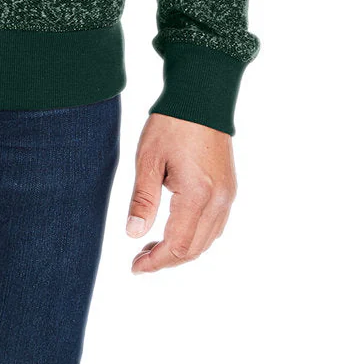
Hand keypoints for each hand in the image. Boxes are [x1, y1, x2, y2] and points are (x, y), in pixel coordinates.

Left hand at [124, 111, 235, 272]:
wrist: (202, 96)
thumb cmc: (173, 123)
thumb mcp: (148, 159)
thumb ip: (143, 199)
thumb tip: (134, 234)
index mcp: (198, 195)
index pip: (178, 245)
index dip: (156, 262)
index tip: (136, 267)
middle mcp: (218, 200)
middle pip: (194, 249)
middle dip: (167, 260)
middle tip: (140, 259)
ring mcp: (227, 195)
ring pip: (207, 240)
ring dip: (182, 250)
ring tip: (153, 247)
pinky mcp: (228, 188)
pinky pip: (215, 225)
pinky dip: (196, 236)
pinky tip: (176, 230)